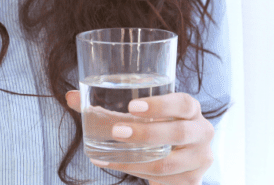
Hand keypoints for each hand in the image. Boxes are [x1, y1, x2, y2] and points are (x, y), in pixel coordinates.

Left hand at [65, 90, 213, 184]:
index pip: (184, 103)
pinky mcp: (191, 181)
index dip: (161, 104)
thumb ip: (107, 104)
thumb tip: (71, 96)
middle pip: (178, 134)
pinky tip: (113, 165)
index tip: (132, 107)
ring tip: (107, 154)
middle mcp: (202, 132)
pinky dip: (135, 173)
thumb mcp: (140, 113)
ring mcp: (199, 160)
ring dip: (136, 160)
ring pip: (168, 163)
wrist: (179, 155)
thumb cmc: (156, 125)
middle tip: (116, 131)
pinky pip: (163, 181)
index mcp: (191, 110)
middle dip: (144, 134)